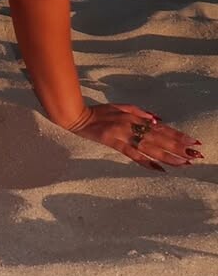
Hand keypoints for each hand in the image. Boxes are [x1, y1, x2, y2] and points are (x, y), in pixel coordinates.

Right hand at [65, 104, 203, 171]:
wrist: (78, 116)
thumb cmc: (100, 111)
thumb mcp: (121, 106)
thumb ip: (139, 112)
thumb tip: (158, 119)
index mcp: (135, 117)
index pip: (161, 128)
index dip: (177, 135)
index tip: (193, 141)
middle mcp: (133, 126)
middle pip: (160, 138)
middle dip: (179, 147)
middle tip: (196, 155)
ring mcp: (124, 136)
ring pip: (151, 148)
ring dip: (169, 156)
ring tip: (185, 163)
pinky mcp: (115, 144)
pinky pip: (134, 155)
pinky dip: (147, 162)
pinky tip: (159, 169)